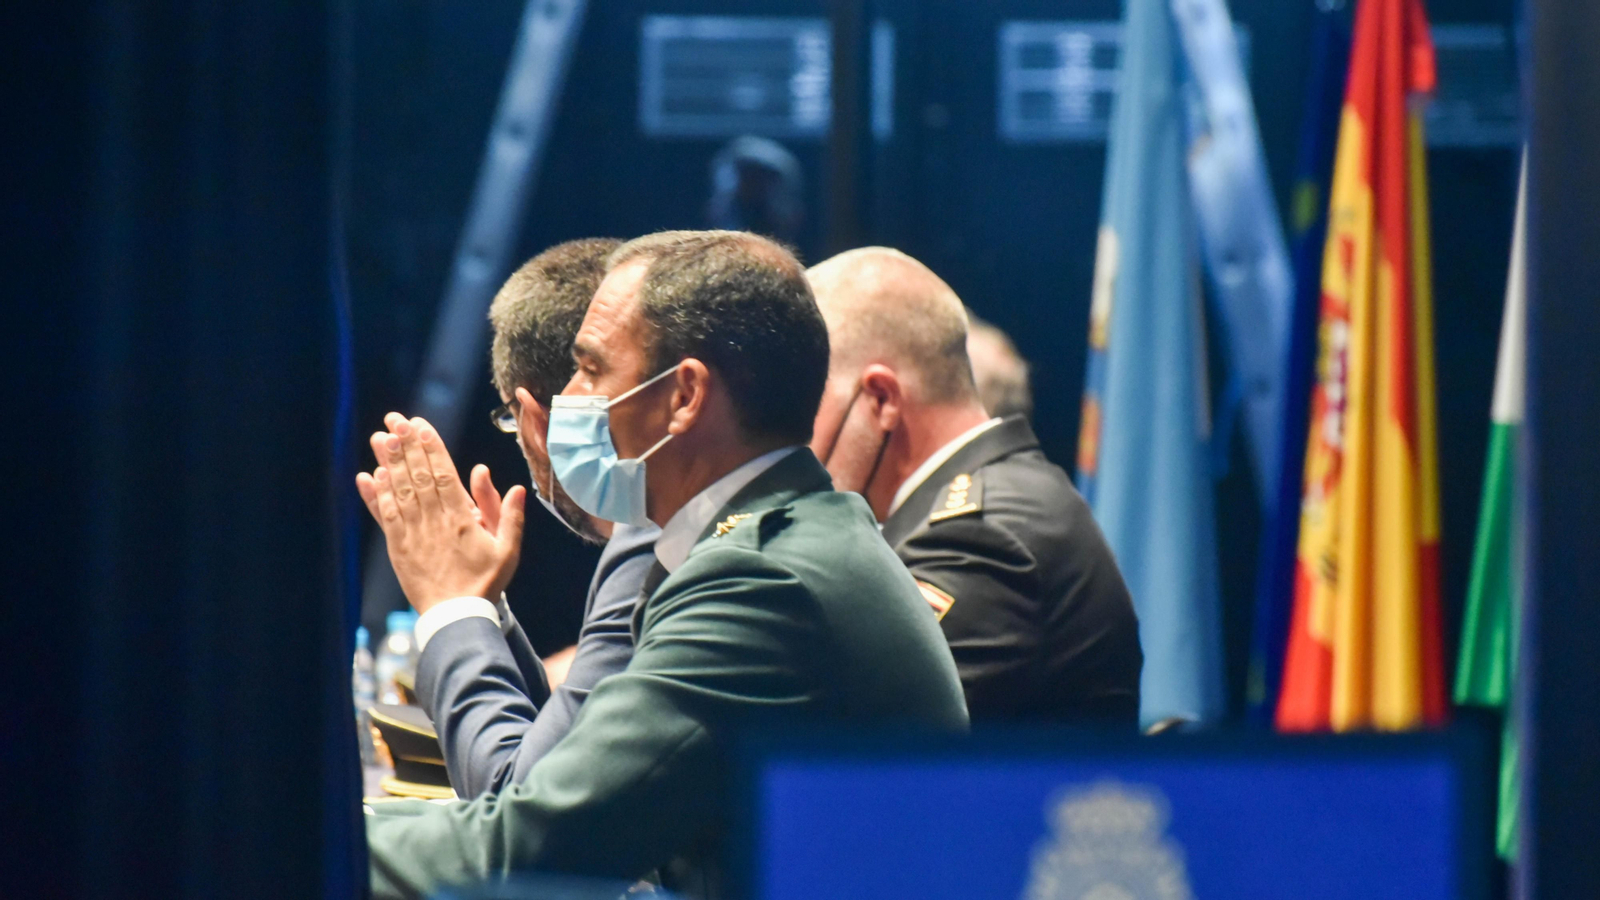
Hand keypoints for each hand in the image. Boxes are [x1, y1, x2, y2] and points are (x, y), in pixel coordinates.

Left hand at [355, 414, 526, 613]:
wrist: (457, 616)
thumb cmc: (486, 582)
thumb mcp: (508, 550)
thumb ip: (510, 516)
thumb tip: (515, 487)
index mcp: (462, 517)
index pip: (443, 473)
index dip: (431, 446)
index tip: (421, 424)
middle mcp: (435, 520)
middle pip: (418, 475)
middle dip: (407, 445)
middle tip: (395, 420)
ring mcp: (413, 533)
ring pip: (399, 490)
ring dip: (389, 462)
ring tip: (381, 437)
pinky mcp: (398, 547)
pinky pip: (386, 516)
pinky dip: (377, 495)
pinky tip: (370, 476)